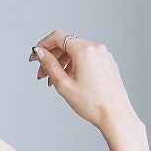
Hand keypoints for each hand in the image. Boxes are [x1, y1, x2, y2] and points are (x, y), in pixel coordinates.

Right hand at [29, 30, 150, 150]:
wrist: (115, 114)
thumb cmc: (93, 103)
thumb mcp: (64, 85)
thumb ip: (50, 65)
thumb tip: (40, 53)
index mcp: (84, 50)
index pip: (58, 37)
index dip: (43, 45)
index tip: (35, 56)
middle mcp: (95, 48)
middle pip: (66, 44)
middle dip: (51, 57)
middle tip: (41, 74)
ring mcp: (103, 54)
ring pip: (76, 52)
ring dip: (62, 63)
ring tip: (54, 81)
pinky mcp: (106, 62)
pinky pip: (86, 58)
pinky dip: (74, 65)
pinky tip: (69, 80)